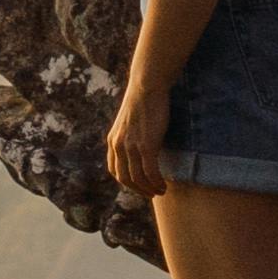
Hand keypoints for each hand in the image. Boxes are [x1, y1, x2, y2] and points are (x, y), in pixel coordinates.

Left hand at [103, 79, 166, 201]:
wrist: (147, 85)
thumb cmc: (143, 99)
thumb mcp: (130, 121)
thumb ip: (131, 135)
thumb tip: (140, 145)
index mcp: (113, 140)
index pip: (114, 170)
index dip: (126, 182)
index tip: (139, 185)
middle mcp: (118, 145)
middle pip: (124, 178)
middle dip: (138, 190)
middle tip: (151, 193)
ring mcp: (131, 146)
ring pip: (138, 178)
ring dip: (149, 188)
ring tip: (160, 190)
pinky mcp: (146, 145)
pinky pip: (150, 172)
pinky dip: (156, 182)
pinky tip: (164, 184)